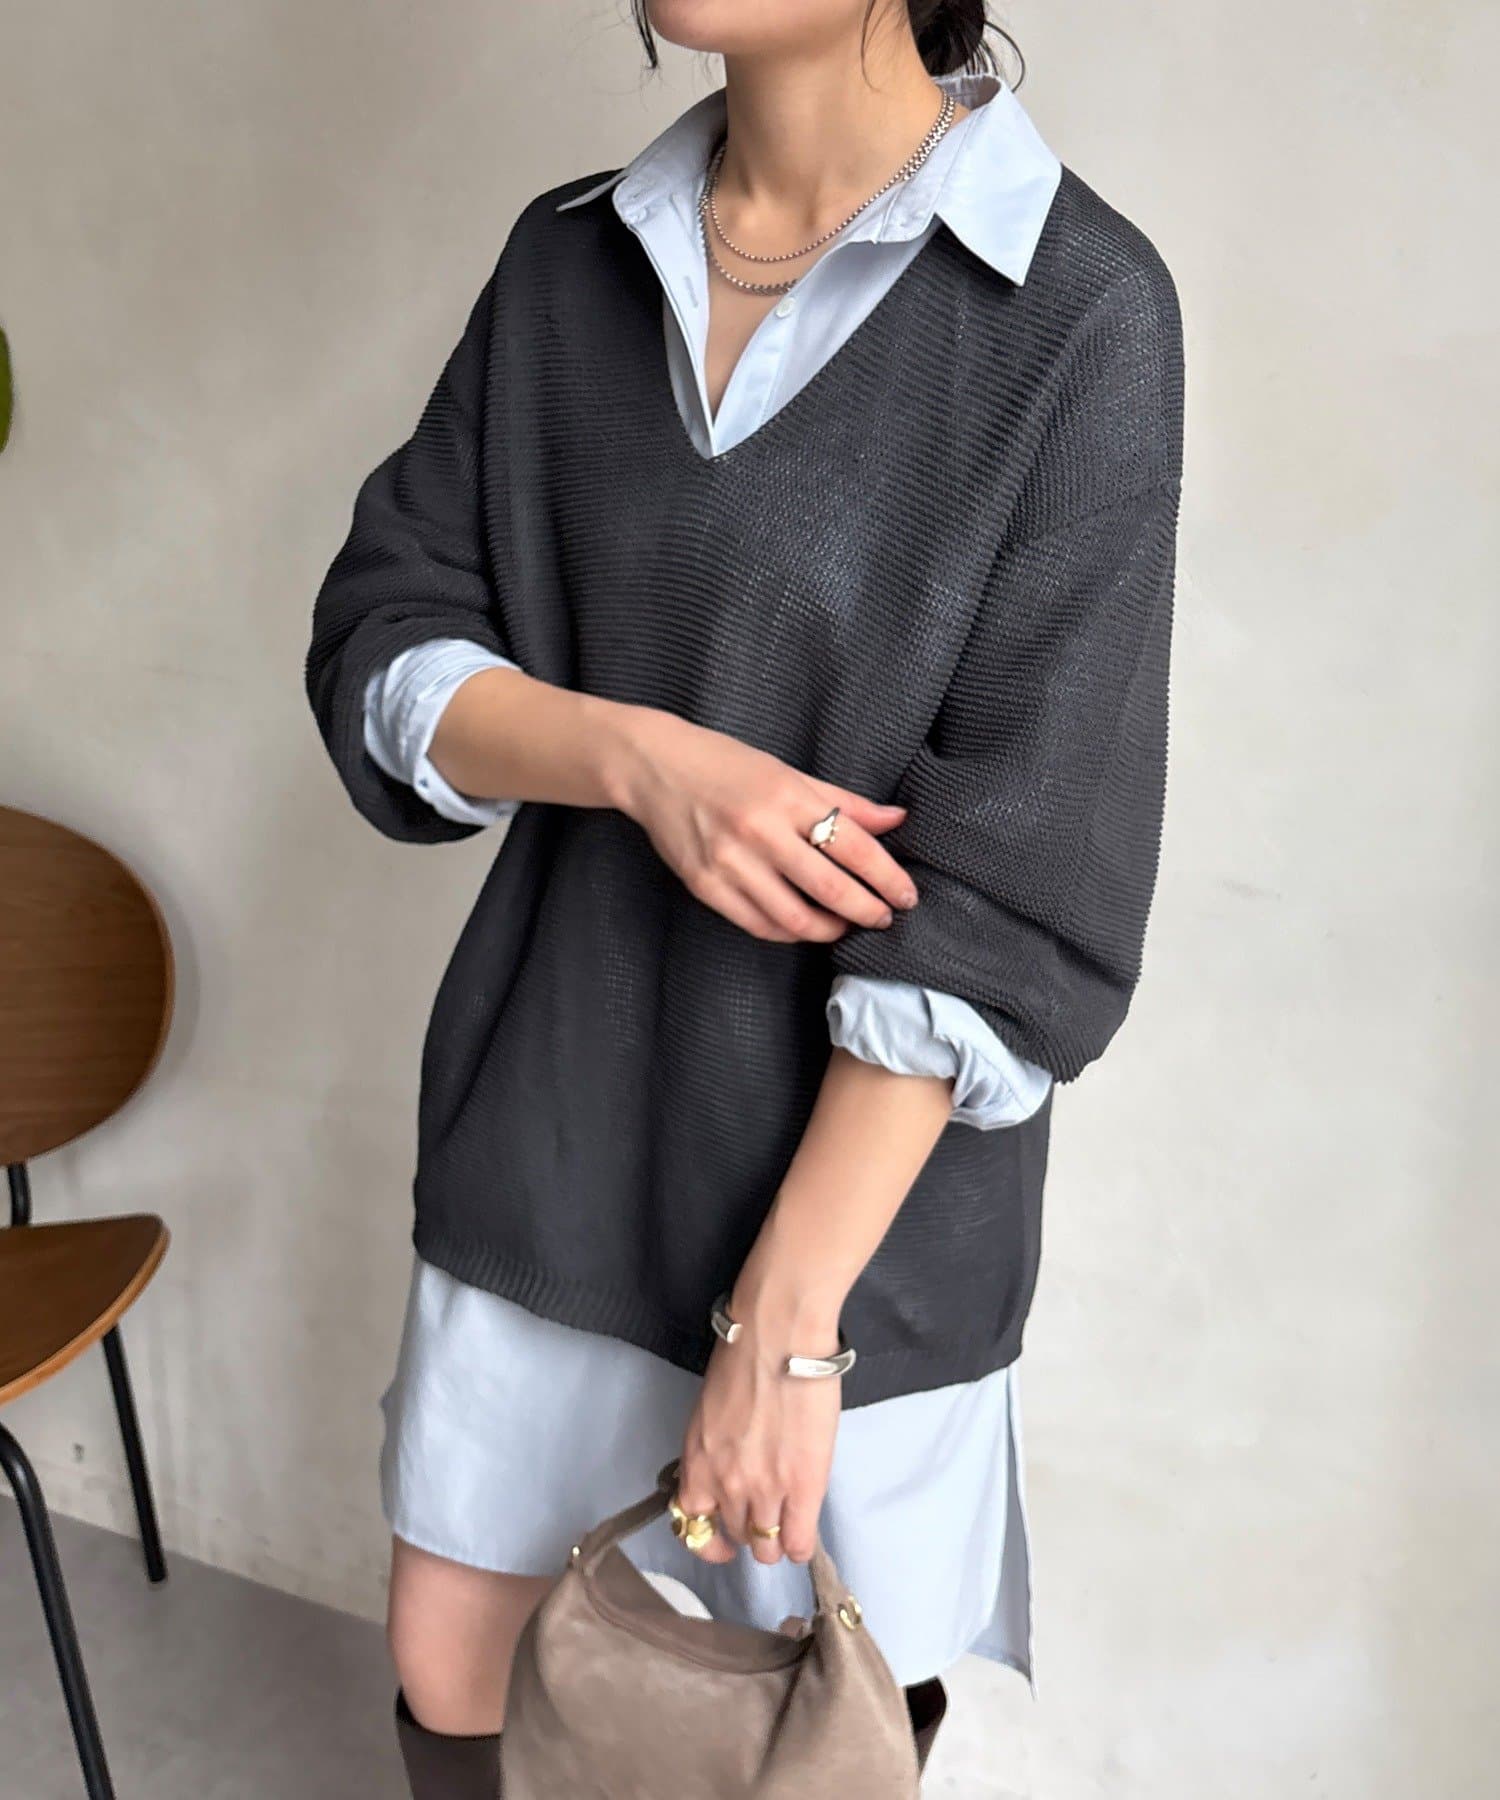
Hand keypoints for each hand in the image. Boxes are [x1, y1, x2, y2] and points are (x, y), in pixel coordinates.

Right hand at [613, 708, 917, 942]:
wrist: (654, 768)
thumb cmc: (726, 765)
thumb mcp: (788, 772)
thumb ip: (844, 801)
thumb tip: (898, 820)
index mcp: (787, 797)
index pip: (855, 847)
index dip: (888, 878)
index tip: (906, 895)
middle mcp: (759, 831)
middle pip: (830, 889)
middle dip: (867, 911)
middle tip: (884, 918)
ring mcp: (728, 862)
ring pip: (795, 918)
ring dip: (829, 929)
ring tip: (844, 924)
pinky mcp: (705, 886)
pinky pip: (758, 924)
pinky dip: (789, 932)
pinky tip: (804, 925)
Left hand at [675, 1296, 841, 1567]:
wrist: (780, 1337)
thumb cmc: (744, 1358)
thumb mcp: (710, 1413)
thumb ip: (716, 1451)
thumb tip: (733, 1469)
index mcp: (696, 1463)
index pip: (691, 1525)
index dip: (710, 1535)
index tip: (723, 1533)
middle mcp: (724, 1486)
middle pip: (734, 1536)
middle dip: (747, 1529)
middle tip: (763, 1512)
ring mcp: (764, 1491)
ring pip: (765, 1548)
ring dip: (775, 1538)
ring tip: (787, 1520)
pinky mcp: (803, 1489)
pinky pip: (797, 1543)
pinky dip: (800, 1544)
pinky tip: (803, 1529)